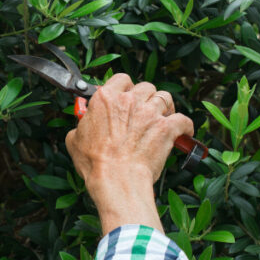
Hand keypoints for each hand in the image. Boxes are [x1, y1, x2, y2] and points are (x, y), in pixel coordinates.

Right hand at [65, 74, 193, 233]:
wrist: (116, 179)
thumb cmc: (95, 163)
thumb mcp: (74, 140)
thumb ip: (81, 125)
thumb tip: (82, 125)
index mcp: (106, 98)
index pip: (121, 79)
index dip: (126, 88)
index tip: (126, 97)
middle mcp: (129, 101)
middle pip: (146, 87)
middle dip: (146, 97)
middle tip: (144, 111)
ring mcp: (149, 113)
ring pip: (165, 98)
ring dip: (165, 107)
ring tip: (163, 117)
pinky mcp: (166, 128)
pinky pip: (183, 120)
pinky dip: (185, 126)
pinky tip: (184, 132)